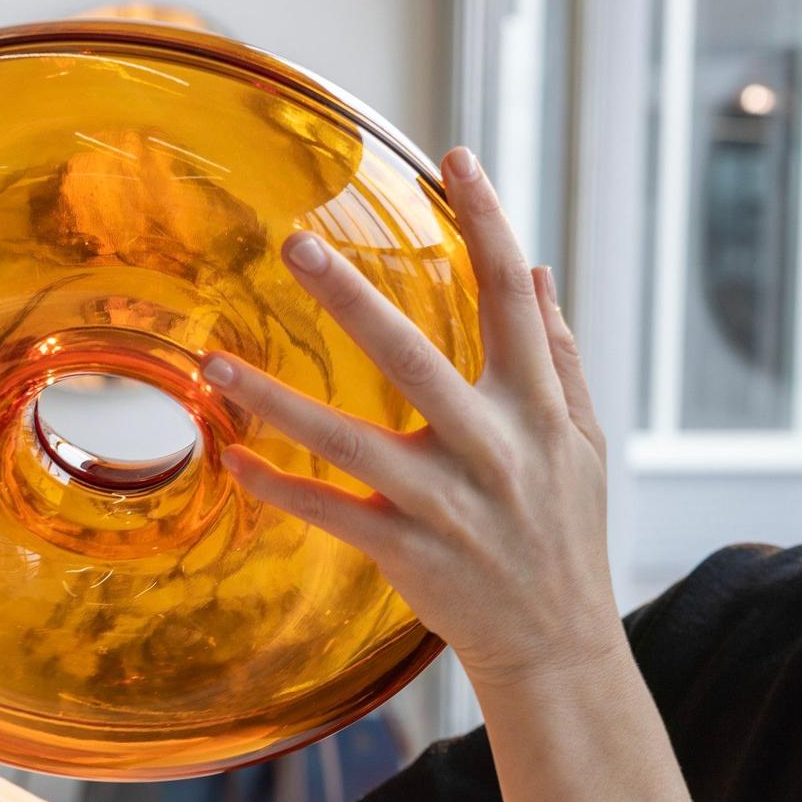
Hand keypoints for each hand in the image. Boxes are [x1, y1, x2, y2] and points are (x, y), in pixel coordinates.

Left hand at [199, 146, 625, 691]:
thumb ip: (559, 357)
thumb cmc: (566, 533)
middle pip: (415, 359)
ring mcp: (448, 505)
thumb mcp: (584, 443)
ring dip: (279, 401)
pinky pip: (332, 514)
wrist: (559, 645)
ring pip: (352, 442)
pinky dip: (280, 487)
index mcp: (541, 411)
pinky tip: (233, 458)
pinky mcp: (409, 553)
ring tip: (217, 363)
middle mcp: (494, 450)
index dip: (490, 224)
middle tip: (294, 243)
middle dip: (354, 298)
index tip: (457, 156)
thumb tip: (540, 274)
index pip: (514, 301)